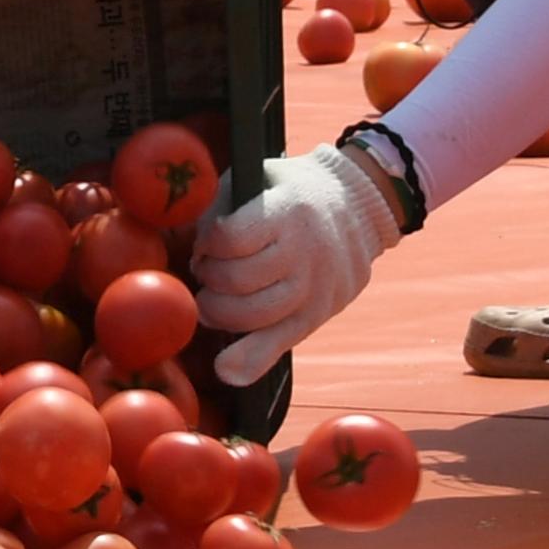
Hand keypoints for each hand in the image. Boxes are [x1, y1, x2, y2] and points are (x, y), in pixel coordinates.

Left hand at [192, 140, 409, 385]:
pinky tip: (226, 370)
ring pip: (254, 316)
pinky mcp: (318, 315)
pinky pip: (280, 344)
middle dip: (208, 278)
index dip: (206, 244)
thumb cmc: (287, 192)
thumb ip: (221, 207)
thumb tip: (193, 248)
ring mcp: (316, 288)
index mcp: (288, 211)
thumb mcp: (256, 179)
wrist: (356, 206)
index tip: (206, 243)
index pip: (231, 238)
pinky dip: (251, 361)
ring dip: (219, 312)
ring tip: (213, 300)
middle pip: (238, 281)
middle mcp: (306, 252)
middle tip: (206, 270)